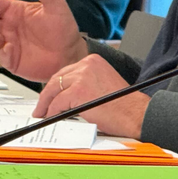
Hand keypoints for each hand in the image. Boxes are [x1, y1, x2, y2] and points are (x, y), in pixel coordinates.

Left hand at [32, 54, 148, 138]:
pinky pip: (57, 103)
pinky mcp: (79, 92)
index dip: (56, 85)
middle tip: (42, 107)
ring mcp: (82, 77)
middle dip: (47, 94)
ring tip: (43, 114)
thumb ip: (86, 82)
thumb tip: (66, 94)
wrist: (135, 113)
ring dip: (46, 104)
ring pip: (54, 89)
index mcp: (93, 60)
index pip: (67, 71)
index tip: (49, 95)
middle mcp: (88, 64)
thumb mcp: (103, 83)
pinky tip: (51, 118)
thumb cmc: (123, 104)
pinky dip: (52, 112)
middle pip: (57, 78)